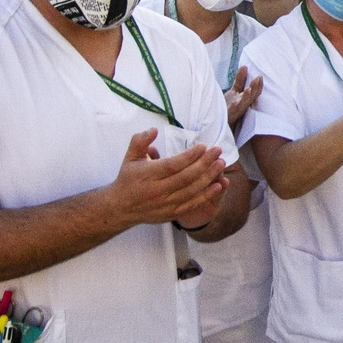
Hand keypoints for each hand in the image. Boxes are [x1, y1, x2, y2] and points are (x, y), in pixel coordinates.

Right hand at [105, 129, 228, 227]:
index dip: (190, 156)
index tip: (203, 146)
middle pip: (186, 177)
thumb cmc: (128, 179)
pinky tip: (218, 185)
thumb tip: (154, 129)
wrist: (121, 208)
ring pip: (192, 190)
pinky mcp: (172, 213)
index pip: (173, 165)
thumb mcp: (129, 157)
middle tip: (217, 151)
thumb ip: (140, 141)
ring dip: (209, 177)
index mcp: (148, 175)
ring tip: (221, 164)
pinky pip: (192, 204)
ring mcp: (166, 203)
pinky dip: (206, 195)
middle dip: (205, 163)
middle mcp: (158, 190)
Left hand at [225, 65, 262, 127]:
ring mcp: (236, 112)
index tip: (260, 76)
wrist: (219, 122)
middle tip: (258, 79)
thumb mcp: (234, 91)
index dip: (257, 85)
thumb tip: (245, 66)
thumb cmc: (228, 106)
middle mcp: (242, 106)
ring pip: (243, 104)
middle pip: (251, 97)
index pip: (254, 92)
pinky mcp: (228, 116)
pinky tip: (235, 103)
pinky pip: (232, 113)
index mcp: (245, 99)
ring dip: (246, 97)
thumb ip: (240, 80)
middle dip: (255, 88)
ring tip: (248, 89)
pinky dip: (234, 108)